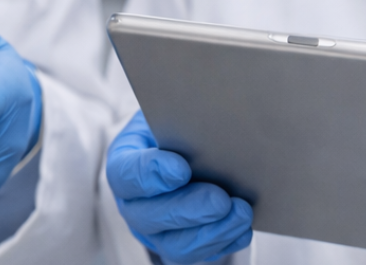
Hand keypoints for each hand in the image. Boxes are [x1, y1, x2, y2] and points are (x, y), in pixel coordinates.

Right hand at [106, 112, 253, 263]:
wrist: (183, 148)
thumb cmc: (175, 128)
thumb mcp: (169, 115)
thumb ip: (179, 121)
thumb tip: (206, 119)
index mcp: (123, 163)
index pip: (126, 174)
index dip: (151, 174)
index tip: (181, 169)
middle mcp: (132, 203)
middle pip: (149, 216)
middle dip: (188, 210)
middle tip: (220, 199)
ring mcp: (153, 230)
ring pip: (175, 245)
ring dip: (211, 232)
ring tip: (241, 213)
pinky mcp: (178, 245)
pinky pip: (199, 254)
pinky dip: (223, 242)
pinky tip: (242, 227)